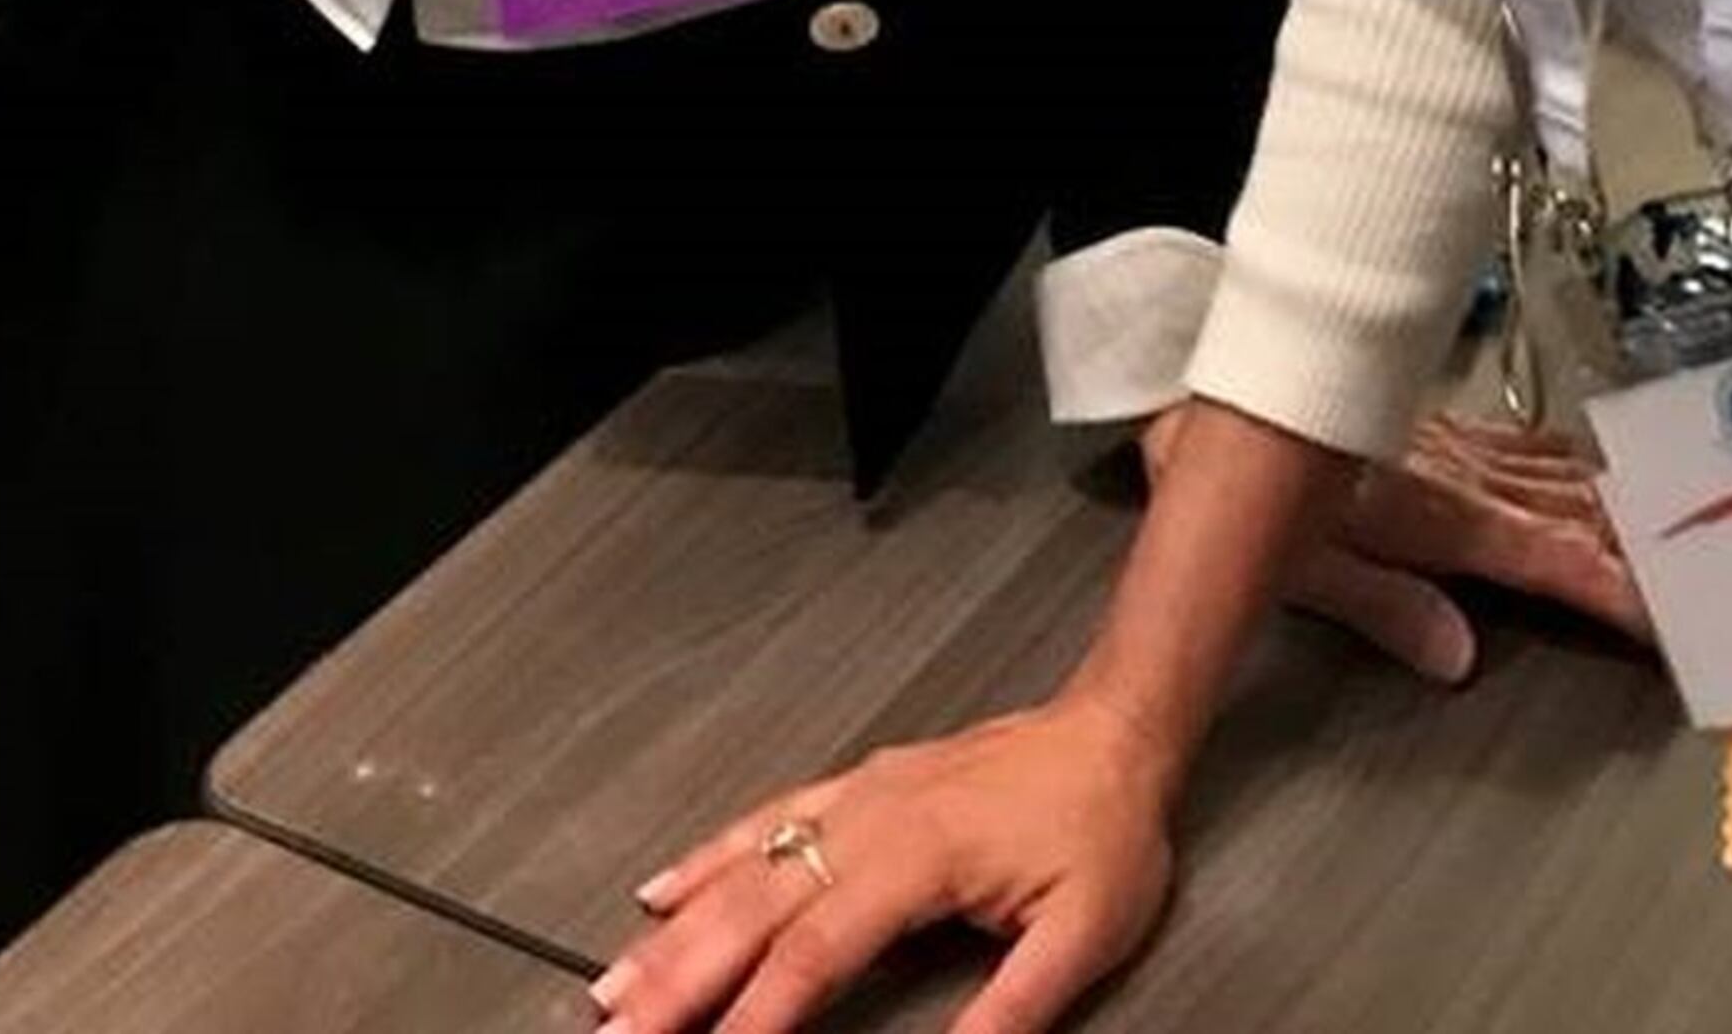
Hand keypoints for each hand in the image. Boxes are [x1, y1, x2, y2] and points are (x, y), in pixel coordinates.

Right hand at [593, 693, 1176, 1033]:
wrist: (1117, 728)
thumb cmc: (1104, 827)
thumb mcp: (1081, 934)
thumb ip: (1008, 1012)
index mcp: (919, 855)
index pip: (815, 950)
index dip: (755, 1013)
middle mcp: (872, 818)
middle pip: (755, 908)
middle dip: (678, 978)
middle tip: (617, 1030)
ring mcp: (859, 796)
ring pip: (745, 866)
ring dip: (674, 931)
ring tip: (613, 987)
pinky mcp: (860, 786)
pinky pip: (765, 820)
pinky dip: (706, 858)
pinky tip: (662, 891)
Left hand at [1146, 401, 1649, 685]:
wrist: (1203, 390)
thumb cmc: (1242, 480)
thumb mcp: (1305, 563)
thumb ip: (1387, 608)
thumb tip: (1461, 658)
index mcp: (1434, 511)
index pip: (1541, 552)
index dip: (1607, 584)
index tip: (1663, 612)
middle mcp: (1452, 472)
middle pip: (1562, 507)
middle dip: (1631, 537)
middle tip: (1699, 564)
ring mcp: (1444, 444)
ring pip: (1546, 470)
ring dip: (1607, 495)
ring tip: (1666, 515)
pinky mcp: (1427, 428)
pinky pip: (1515, 444)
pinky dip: (1562, 458)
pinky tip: (1580, 462)